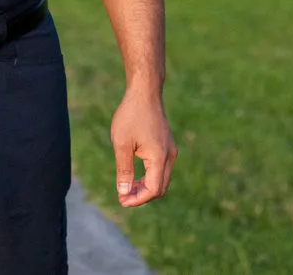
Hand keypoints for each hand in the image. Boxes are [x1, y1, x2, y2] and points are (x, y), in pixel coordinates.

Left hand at [111, 88, 175, 206]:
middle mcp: (169, 155)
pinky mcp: (167, 145)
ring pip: (162, 179)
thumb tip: (124, 193)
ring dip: (146, 187)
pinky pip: (161, 169)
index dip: (138, 199)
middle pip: (160, 187)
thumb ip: (124, 170)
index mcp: (159, 157)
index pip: (153, 189)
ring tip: (126, 188)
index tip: (121, 201)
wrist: (144, 92)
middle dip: (142, 196)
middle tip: (122, 198)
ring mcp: (170, 150)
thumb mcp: (122, 144)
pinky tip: (135, 175)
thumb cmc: (131, 115)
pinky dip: (149, 177)